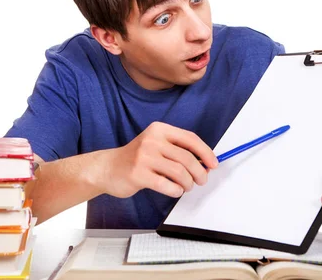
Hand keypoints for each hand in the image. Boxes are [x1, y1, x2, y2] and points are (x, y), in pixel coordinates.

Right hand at [97, 122, 217, 198]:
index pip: (190, 139)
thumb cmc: (137, 158)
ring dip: (188, 183)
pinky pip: (166, 185)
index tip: (213, 164)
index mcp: (159, 129)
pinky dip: (176, 190)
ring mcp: (144, 157)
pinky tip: (175, 190)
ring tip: (186, 186)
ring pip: (179, 172)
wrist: (107, 168)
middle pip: (187, 157)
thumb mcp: (156, 145)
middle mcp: (152, 140)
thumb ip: (178, 150)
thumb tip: (205, 162)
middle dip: (200, 172)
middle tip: (201, 180)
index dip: (205, 152)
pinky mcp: (138, 174)